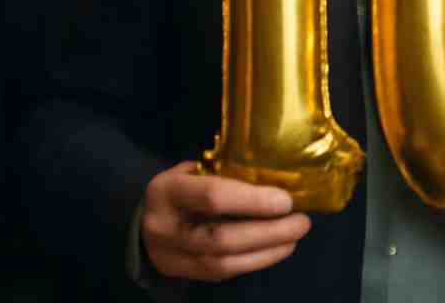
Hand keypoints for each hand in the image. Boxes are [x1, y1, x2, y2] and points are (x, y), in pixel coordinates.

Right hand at [140, 163, 310, 281]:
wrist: (143, 220)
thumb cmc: (180, 187)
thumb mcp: (192, 170)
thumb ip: (223, 173)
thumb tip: (276, 174)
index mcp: (166, 191)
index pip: (213, 197)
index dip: (253, 201)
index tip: (286, 201)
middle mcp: (164, 227)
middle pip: (220, 239)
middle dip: (267, 233)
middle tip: (301, 222)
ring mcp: (170, 256)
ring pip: (222, 264)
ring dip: (266, 252)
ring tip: (294, 238)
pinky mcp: (181, 274)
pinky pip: (221, 275)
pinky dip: (253, 262)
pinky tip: (276, 250)